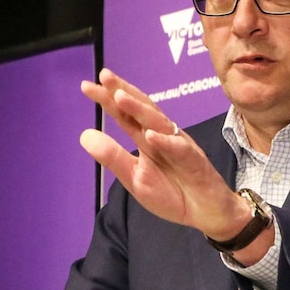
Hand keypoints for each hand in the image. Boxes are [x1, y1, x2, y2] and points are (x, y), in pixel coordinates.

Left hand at [79, 68, 247, 239]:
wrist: (206, 213)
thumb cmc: (172, 193)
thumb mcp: (134, 178)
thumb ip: (112, 157)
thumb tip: (84, 135)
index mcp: (146, 138)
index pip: (125, 115)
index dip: (107, 99)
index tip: (86, 86)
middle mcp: (162, 136)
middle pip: (142, 108)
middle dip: (123, 91)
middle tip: (104, 76)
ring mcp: (180, 146)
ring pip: (159, 123)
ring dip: (140, 110)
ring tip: (120, 98)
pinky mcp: (195, 162)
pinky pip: (180, 149)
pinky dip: (165, 142)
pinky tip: (150, 136)